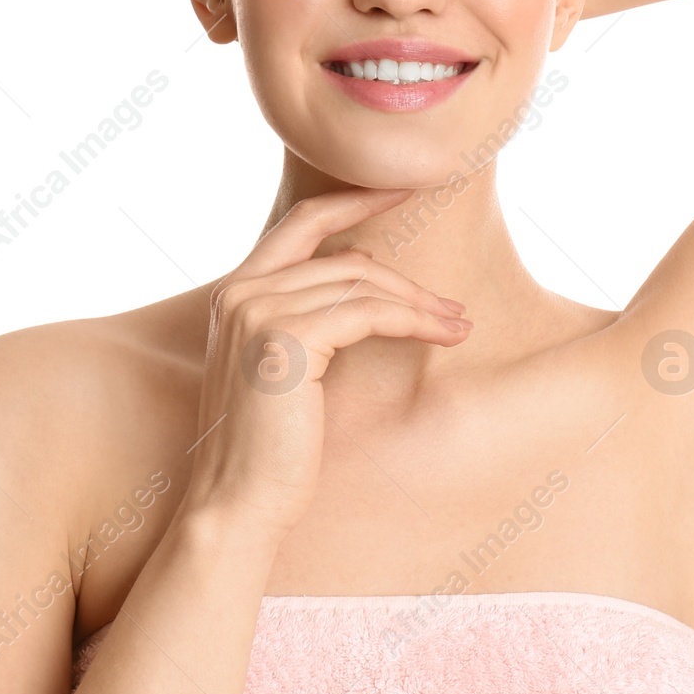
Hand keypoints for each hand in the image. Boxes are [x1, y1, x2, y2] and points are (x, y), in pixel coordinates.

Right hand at [181, 187, 470, 537]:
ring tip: (458, 324)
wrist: (237, 502)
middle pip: (344, 258)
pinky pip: (369, 312)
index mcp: (234, 291)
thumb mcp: (283, 363)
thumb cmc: (270, 446)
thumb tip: (363, 266)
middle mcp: (240, 292)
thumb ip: (305, 312)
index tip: (404, 190)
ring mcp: (258, 311)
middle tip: (453, 305)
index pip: (302, 222)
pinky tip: (445, 335)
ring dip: (419, 303)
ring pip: (362, 282)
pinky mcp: (286, 339)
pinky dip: (415, 320)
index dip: (355, 200)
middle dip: (406, 279)